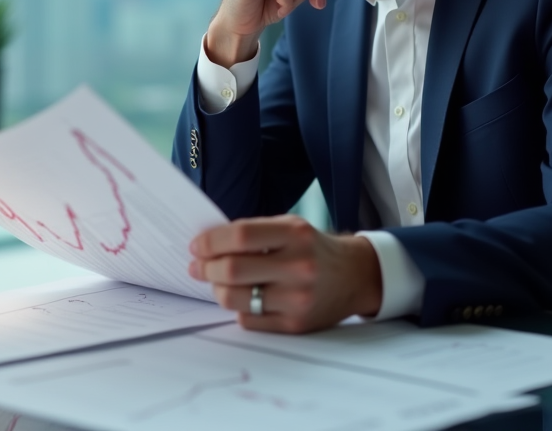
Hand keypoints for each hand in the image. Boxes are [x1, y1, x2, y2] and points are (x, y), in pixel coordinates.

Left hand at [188, 215, 381, 332]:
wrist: (354, 276)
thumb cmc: (313, 249)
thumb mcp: (291, 227)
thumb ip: (254, 233)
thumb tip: (207, 245)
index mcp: (295, 234)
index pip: (240, 236)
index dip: (211, 241)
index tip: (197, 246)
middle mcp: (298, 266)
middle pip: (233, 270)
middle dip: (206, 267)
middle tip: (198, 266)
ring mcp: (297, 298)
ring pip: (235, 299)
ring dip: (217, 289)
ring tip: (216, 281)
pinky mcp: (295, 324)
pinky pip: (248, 320)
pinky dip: (237, 308)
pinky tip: (242, 297)